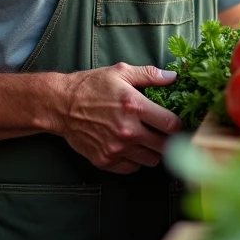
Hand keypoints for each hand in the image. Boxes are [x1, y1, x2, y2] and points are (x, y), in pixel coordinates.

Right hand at [53, 62, 181, 173]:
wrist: (61, 105)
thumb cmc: (91, 86)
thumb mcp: (121, 72)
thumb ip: (150, 75)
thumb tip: (173, 76)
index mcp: (135, 107)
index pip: (172, 125)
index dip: (178, 124)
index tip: (175, 122)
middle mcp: (128, 131)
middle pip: (165, 146)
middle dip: (169, 140)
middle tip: (164, 133)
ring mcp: (116, 149)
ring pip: (151, 160)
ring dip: (154, 151)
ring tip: (148, 140)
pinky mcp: (105, 161)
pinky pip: (132, 167)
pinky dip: (136, 160)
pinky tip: (132, 147)